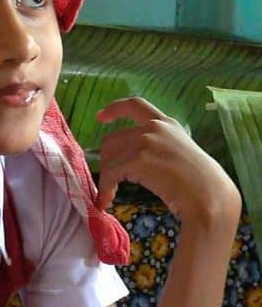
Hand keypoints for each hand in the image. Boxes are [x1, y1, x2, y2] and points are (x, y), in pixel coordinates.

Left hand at [95, 97, 239, 224]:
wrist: (206, 193)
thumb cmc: (197, 180)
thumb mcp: (178, 151)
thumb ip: (156, 146)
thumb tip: (128, 157)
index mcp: (166, 123)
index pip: (135, 105)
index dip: (115, 109)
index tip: (100, 116)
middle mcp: (154, 128)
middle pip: (113, 139)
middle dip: (107, 161)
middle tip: (110, 181)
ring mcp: (145, 141)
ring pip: (109, 159)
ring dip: (106, 179)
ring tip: (109, 196)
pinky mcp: (138, 159)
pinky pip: (110, 173)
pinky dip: (106, 189)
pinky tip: (107, 201)